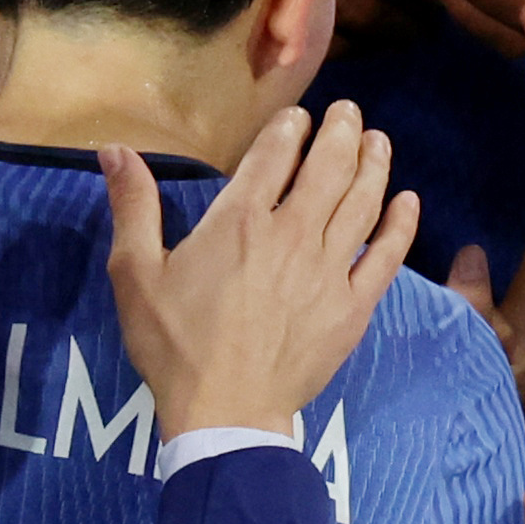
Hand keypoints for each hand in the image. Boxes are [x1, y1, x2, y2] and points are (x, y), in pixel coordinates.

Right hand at [104, 102, 414, 440]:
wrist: (225, 412)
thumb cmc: (174, 344)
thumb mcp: (135, 274)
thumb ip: (134, 206)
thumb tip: (115, 150)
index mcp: (239, 221)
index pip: (273, 155)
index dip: (290, 128)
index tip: (299, 115)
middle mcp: (292, 235)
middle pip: (328, 168)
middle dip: (341, 131)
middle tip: (349, 111)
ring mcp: (329, 270)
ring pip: (362, 203)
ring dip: (374, 165)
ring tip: (378, 140)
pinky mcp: (353, 306)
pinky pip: (388, 257)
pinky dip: (401, 225)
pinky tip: (409, 201)